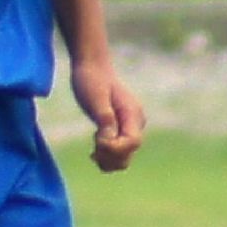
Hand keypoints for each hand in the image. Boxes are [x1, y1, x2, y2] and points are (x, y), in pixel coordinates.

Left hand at [73, 55, 145, 172]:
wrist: (92, 66)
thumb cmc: (91, 80)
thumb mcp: (95, 99)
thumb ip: (104, 119)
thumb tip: (109, 140)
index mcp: (132, 113)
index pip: (132, 142)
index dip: (115, 148)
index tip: (96, 142)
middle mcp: (135, 121)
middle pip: (130, 151)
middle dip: (111, 157)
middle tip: (92, 151)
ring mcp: (129, 126)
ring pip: (125, 155)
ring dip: (109, 160)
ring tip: (93, 153)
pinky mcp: (120, 128)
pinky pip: (119, 150)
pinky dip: (107, 156)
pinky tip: (94, 151)